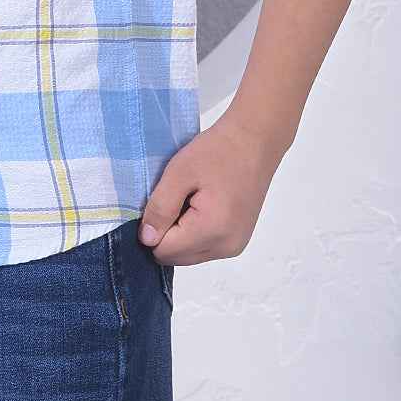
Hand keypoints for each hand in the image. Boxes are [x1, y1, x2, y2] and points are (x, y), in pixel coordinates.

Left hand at [136, 110, 287, 265]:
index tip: (160, 200)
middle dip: (166, 232)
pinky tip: (201, 204)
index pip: (164, 251)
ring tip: (190, 199)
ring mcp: (234, 247)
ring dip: (180, 232)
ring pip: (189, 254)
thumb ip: (160, 208)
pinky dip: (194, 231)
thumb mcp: (179, 173)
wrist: (253, 142)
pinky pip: (204, 247)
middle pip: (177, 257)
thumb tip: (146, 240)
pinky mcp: (237, 241)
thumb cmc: (216, 152)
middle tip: (175, 197)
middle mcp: (226, 247)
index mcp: (212, 231)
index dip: (152, 228)